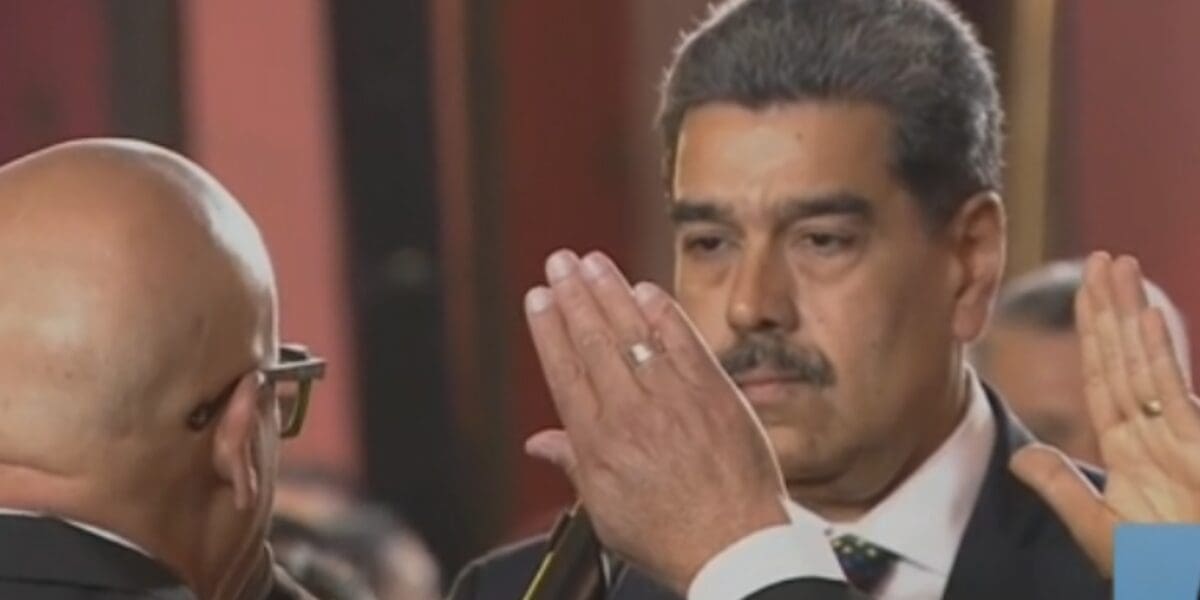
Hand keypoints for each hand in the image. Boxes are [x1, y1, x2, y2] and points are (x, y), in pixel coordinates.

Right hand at [523, 250, 789, 591]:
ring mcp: (674, 399)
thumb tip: (539, 443)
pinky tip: (645, 289)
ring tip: (591, 261)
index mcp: (598, 443)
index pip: (565, 370)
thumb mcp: (605, 511)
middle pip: (594, 340)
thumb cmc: (672, 536)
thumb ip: (573, 465)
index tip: (538, 297)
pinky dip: (663, 312)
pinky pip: (684, 341)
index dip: (548, 328)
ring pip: (634, 332)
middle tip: (559, 261)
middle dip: (573, 295)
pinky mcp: (713, 392)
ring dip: (610, 290)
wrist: (734, 546)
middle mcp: (631, 413)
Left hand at [1010, 252, 1199, 576]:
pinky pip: (1171, 391)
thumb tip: (1021, 455)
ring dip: (1131, 313)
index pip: (1103, 377)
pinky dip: (1157, 354)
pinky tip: (1142, 318)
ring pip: (1146, 361)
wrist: (1190, 579)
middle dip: (1113, 308)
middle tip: (1103, 257)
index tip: (1085, 293)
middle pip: (1124, 357)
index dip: (1093, 335)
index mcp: (1129, 447)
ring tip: (1120, 266)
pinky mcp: (1197, 442)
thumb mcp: (1099, 530)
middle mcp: (1153, 431)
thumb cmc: (1162, 567)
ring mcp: (1178, 434)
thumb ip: (1061, 489)